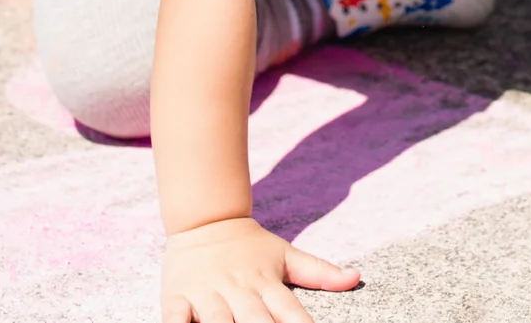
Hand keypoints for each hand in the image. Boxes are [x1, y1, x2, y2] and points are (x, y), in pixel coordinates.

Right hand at [161, 217, 358, 322]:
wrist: (204, 218)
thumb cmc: (249, 245)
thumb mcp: (285, 254)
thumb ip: (319, 271)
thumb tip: (356, 277)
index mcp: (267, 283)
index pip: (291, 313)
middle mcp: (239, 290)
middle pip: (255, 322)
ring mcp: (207, 293)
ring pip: (216, 322)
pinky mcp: (177, 296)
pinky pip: (174, 318)